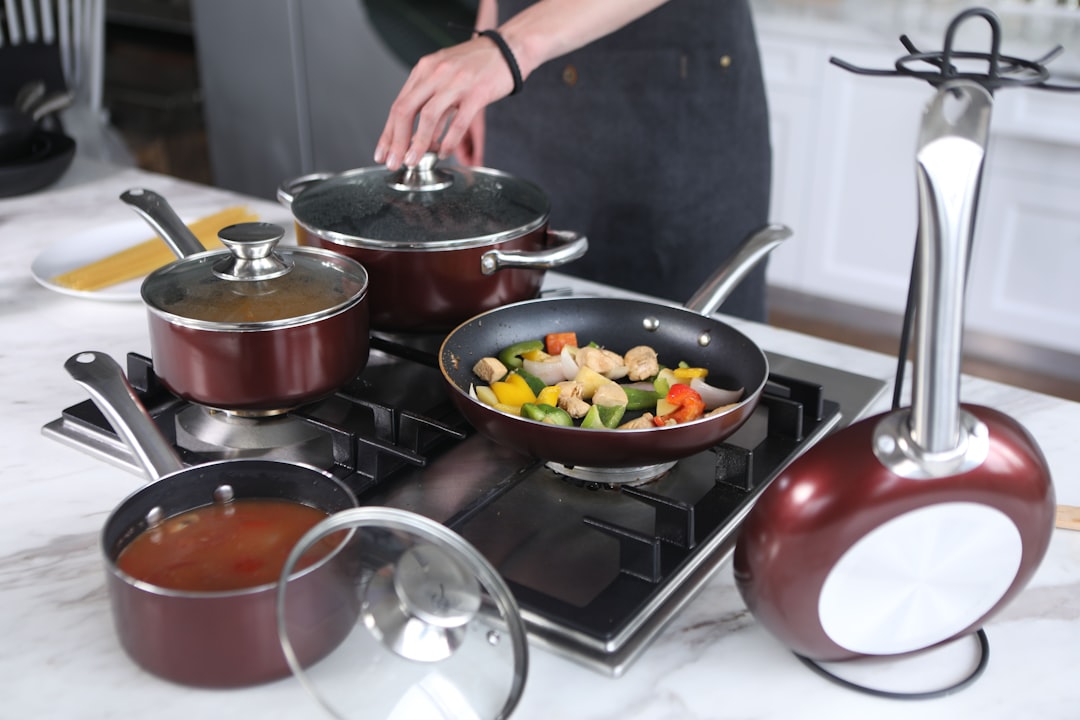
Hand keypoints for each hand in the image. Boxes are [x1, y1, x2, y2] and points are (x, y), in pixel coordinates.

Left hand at [374, 37, 512, 169]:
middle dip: (396, 141)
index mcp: (425, 70)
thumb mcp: (446, 77)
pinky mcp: (476, 93)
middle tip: (393, 162)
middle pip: (406, 110)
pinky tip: (444, 153)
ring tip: (413, 161)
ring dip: (418, 144)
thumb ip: (431, 103)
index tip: (383, 153)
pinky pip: (458, 122)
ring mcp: (456, 82)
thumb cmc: (477, 66)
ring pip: (428, 117)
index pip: (398, 105)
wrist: (508, 49)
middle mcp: (436, 73)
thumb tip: (419, 137)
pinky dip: (448, 141)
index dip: (388, 133)